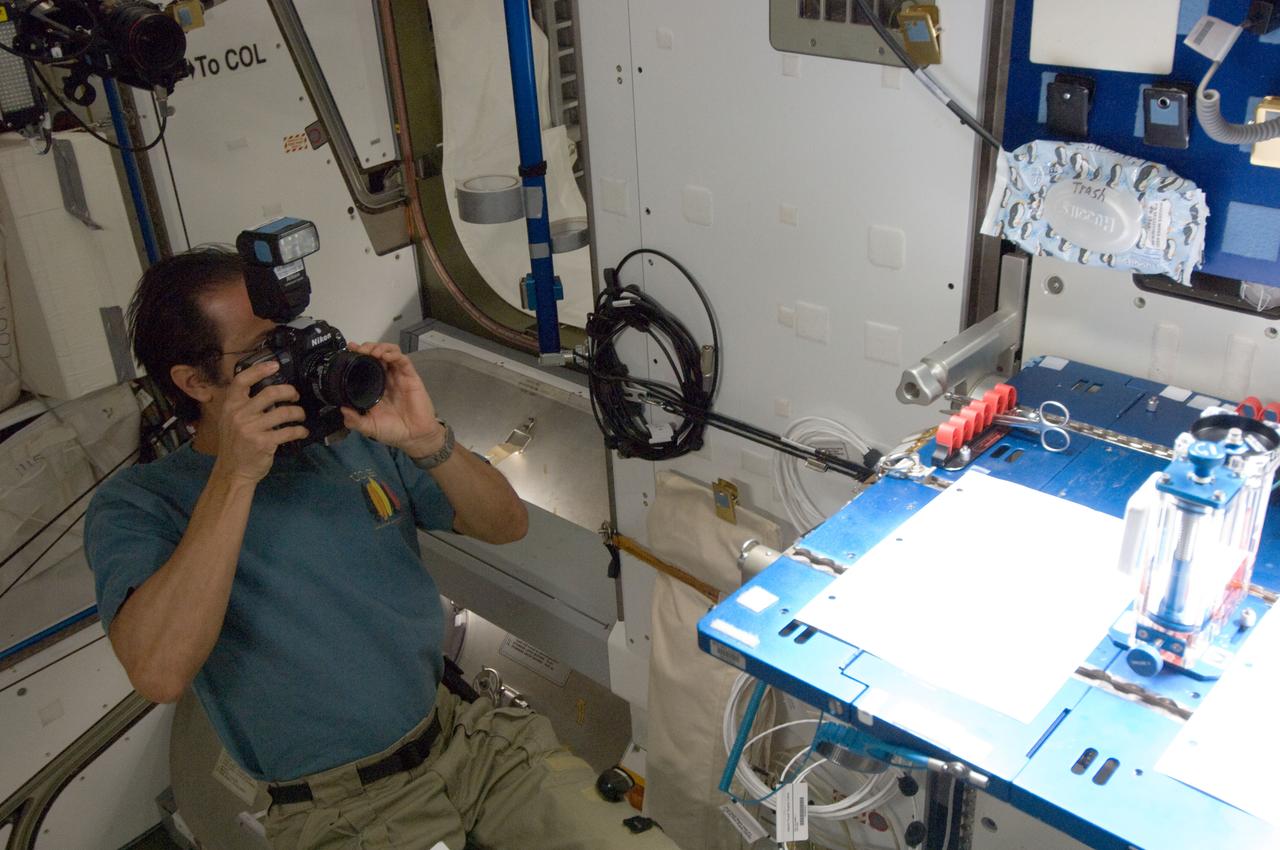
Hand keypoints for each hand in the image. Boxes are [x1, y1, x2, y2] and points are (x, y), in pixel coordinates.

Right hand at [211, 360, 307, 483]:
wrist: (233, 471)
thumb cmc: (235, 444)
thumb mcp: (230, 421)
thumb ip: (243, 405)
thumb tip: (267, 391)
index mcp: (231, 406)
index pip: (242, 380)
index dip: (259, 369)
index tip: (274, 365)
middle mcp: (239, 414)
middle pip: (270, 393)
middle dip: (289, 392)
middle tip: (295, 396)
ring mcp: (251, 429)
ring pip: (284, 412)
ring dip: (298, 412)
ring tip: (301, 415)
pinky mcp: (264, 442)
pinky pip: (289, 431)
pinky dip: (300, 430)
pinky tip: (302, 431)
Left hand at [341, 343, 444, 456]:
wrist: (413, 437)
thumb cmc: (393, 431)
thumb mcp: (369, 427)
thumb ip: (355, 421)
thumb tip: (341, 410)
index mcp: (375, 387)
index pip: (366, 365)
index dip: (358, 355)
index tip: (349, 349)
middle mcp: (386, 379)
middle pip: (378, 354)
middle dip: (368, 347)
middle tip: (360, 350)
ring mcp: (399, 377)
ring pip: (390, 352)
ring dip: (381, 347)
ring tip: (372, 352)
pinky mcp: (411, 377)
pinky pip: (403, 360)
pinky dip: (394, 354)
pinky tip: (385, 356)